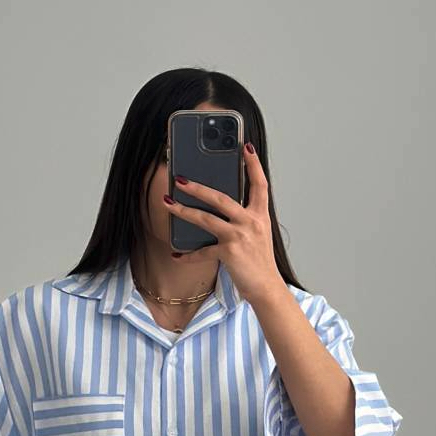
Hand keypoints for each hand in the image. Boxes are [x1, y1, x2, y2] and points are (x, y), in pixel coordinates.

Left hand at [162, 143, 284, 306]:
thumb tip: (221, 208)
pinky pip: (203, 251)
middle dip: (198, 187)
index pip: (259, 184)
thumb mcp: (258, 235)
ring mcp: (239, 236)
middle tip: (181, 179)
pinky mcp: (229, 252)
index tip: (245, 147)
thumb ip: (245, 219)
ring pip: (206, 218)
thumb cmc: (260, 263)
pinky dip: (188, 255)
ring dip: (184, 210)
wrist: (267, 288)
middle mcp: (251, 222)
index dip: (253, 165)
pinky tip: (176, 254)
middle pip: (221, 198)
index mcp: (260, 215)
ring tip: (168, 202)